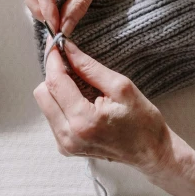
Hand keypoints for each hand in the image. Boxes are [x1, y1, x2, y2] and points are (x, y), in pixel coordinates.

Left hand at [33, 39, 172, 176]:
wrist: (151, 152)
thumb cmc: (142, 121)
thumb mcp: (121, 87)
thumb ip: (89, 67)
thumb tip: (67, 49)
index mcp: (83, 120)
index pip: (55, 82)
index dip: (52, 60)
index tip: (54, 43)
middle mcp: (68, 136)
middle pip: (42, 94)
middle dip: (54, 75)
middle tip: (71, 64)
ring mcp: (65, 144)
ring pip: (45, 104)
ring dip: (58, 90)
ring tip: (82, 87)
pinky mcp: (65, 147)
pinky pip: (53, 116)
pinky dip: (62, 104)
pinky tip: (81, 102)